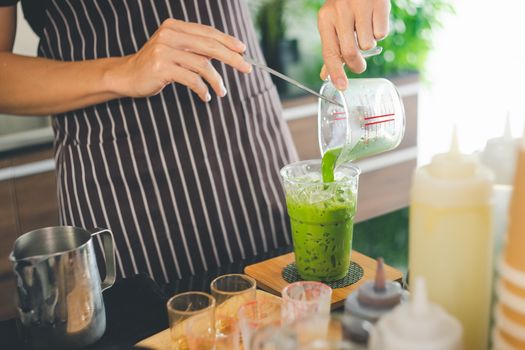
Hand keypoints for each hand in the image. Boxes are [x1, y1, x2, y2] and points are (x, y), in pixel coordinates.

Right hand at [109, 19, 250, 101]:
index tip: (243, 51)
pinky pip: (192, 79)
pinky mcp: (162, 68)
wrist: (126, 76)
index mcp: (175, 26)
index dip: (227, 41)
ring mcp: (164, 51)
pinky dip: (202, 89)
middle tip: (246, 69)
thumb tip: (227, 54)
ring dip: (217, 81)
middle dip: (232, 58)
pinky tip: (205, 96)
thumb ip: (195, 49)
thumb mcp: (175, 50)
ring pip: (202, 65)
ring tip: (221, 92)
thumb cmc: (155, 65)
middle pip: (209, 46)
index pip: (208, 32)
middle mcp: (170, 35)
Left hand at [318, 0, 390, 89]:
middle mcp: (340, 11)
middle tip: (359, 66)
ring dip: (369, 44)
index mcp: (326, 18)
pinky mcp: (379, 4)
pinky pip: (382, 33)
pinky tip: (374, 20)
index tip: (342, 87)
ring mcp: (360, 6)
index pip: (329, 52)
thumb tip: (326, 75)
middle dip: (356, 65)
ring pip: (368, 44)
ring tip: (365, 30)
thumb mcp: (332, 23)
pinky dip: (380, 32)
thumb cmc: (345, 6)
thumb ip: (331, 49)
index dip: (336, 72)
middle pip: (349, 53)